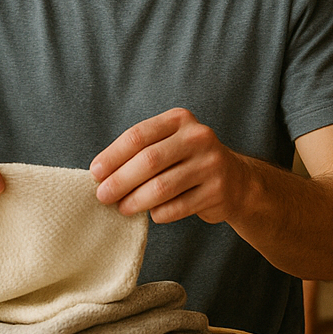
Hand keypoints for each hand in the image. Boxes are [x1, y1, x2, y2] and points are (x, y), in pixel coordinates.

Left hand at [91, 107, 244, 224]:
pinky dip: (159, 213)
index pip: (138, 135)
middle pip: (149, 161)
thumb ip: (141, 151)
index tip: (95, 174)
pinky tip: (152, 213)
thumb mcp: (170, 143)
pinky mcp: (217, 191)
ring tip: (123, 208)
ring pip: (162, 187)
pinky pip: (177, 207)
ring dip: (136, 201)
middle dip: (120, 181)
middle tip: (103, 196)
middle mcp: (199, 137)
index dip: (112, 156)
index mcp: (180, 120)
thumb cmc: (188, 162)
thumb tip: (101, 175)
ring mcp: (211, 164)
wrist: (236, 181)